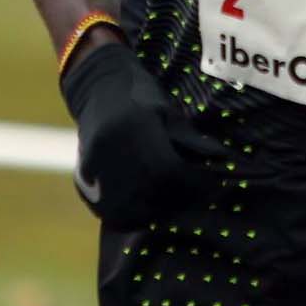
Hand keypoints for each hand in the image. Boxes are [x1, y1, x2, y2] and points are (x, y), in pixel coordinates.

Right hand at [60, 41, 222, 228]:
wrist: (98, 89)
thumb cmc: (141, 96)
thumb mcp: (168, 113)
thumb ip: (191, 140)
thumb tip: (221, 161)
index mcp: (134, 129)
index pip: (168, 170)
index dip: (194, 183)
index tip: (212, 185)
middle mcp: (111, 151)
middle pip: (150, 192)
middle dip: (181, 199)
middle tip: (200, 198)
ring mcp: (93, 169)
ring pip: (130, 209)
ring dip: (158, 212)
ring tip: (178, 204)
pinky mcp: (84, 181)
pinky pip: (111, 212)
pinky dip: (134, 217)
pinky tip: (152, 209)